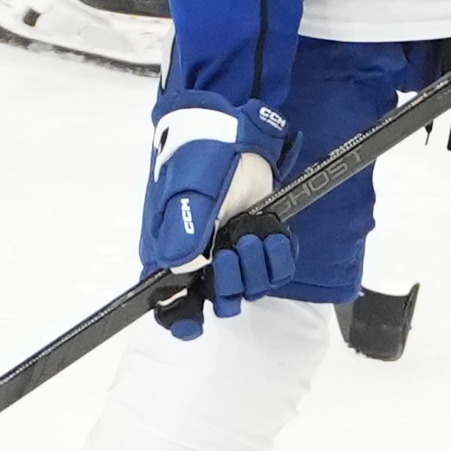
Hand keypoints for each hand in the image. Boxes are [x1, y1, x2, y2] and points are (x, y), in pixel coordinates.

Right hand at [139, 101, 299, 319]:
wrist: (236, 129)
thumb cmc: (201, 155)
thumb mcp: (188, 189)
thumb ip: (183, 229)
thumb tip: (175, 269)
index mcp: (174, 250)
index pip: (170, 300)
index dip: (181, 317)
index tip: (195, 321)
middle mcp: (203, 256)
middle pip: (219, 298)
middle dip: (232, 282)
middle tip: (234, 250)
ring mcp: (234, 249)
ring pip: (250, 287)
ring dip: (256, 268)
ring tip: (253, 236)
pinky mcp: (262, 239)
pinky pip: (277, 269)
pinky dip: (279, 257)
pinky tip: (273, 236)